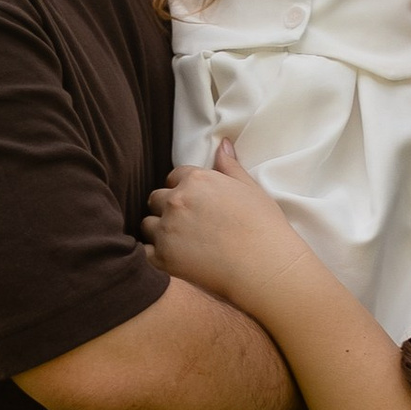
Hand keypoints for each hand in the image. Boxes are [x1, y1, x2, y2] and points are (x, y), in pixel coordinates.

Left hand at [144, 142, 310, 314]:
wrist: (265, 266)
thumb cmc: (263, 226)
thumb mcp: (250, 188)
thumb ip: (230, 165)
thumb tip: (222, 143)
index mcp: (196, 180)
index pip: (174, 176)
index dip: (182, 189)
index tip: (194, 203)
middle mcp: (176, 200)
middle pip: (156, 198)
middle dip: (166, 208)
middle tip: (186, 224)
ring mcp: (166, 229)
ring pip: (147, 225)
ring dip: (158, 231)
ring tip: (180, 243)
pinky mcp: (163, 257)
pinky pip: (145, 253)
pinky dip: (155, 256)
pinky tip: (174, 260)